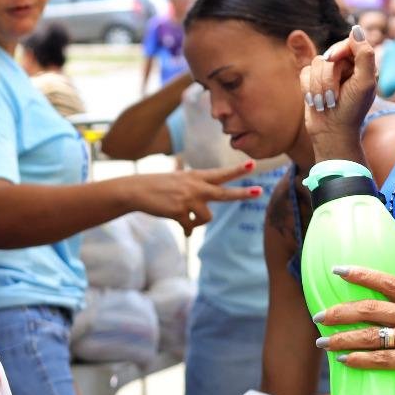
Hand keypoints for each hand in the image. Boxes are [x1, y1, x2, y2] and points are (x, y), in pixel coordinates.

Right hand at [121, 161, 262, 235]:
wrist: (135, 191)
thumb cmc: (155, 186)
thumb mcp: (176, 180)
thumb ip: (191, 190)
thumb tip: (195, 206)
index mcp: (195, 177)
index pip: (220, 174)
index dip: (237, 170)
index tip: (252, 165)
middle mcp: (195, 187)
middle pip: (224, 193)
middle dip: (242, 193)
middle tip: (259, 191)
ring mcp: (188, 200)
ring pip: (207, 217)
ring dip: (199, 222)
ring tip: (189, 220)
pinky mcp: (179, 212)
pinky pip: (190, 227)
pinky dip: (187, 228)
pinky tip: (182, 228)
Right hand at [301, 26, 373, 159]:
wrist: (332, 132)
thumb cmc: (352, 110)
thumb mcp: (364, 83)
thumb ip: (364, 55)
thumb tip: (357, 29)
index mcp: (362, 64)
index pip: (348, 43)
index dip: (339, 51)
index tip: (333, 61)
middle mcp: (345, 66)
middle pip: (329, 56)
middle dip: (328, 78)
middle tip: (333, 96)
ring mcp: (327, 73)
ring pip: (315, 65)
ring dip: (318, 87)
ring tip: (326, 102)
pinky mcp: (311, 81)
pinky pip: (303, 73)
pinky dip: (308, 89)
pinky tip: (316, 101)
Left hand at [314, 265, 394, 394]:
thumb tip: (380, 312)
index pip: (388, 282)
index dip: (361, 274)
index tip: (338, 269)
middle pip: (369, 309)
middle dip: (339, 312)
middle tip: (318, 317)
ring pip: (369, 335)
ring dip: (341, 339)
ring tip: (322, 342)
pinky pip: (381, 359)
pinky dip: (359, 359)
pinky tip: (344, 360)